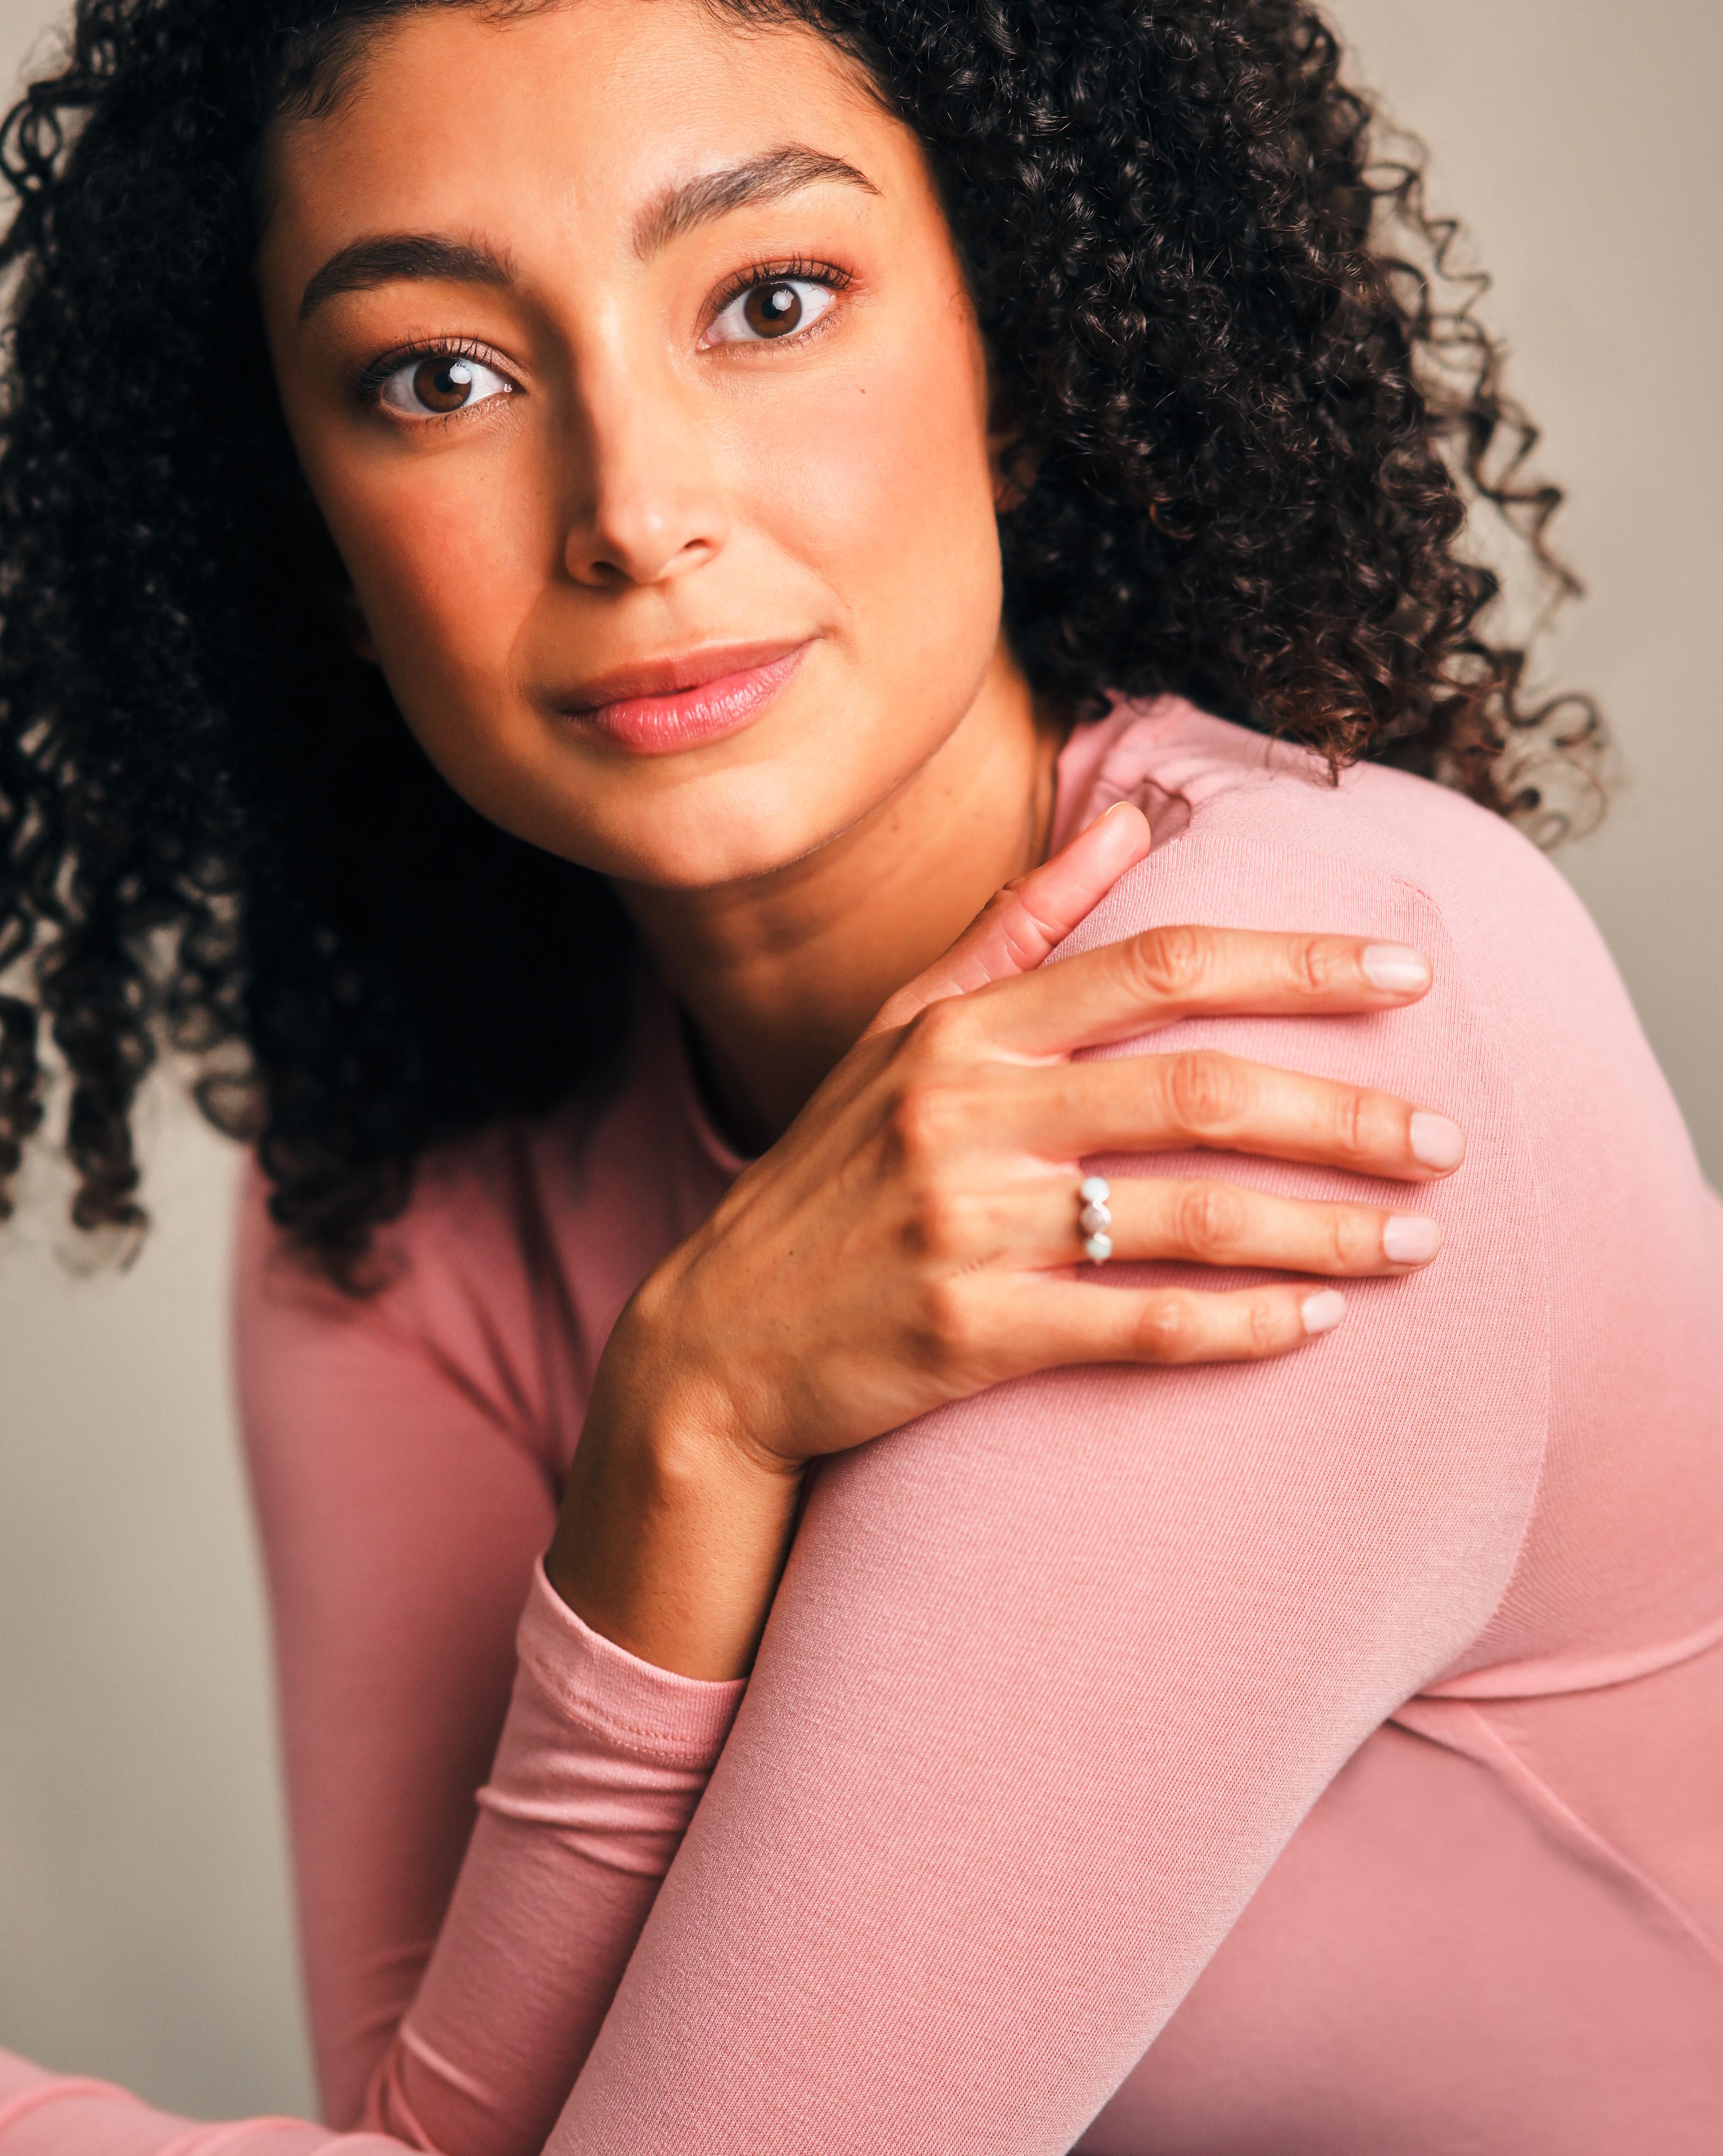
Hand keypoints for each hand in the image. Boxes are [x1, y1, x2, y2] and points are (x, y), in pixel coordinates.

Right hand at [546, 802, 1462, 1675]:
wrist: (716, 1343)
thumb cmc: (831, 1177)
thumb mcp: (904, 1032)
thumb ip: (1018, 924)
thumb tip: (1131, 821)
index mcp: (960, 1028)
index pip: (1156, 966)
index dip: (1294, 964)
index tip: (1405, 977)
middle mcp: (963, 1113)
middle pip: (1199, 1089)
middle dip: (1345, 1113)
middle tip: (1448, 1139)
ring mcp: (964, 1223)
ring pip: (1188, 1215)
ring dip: (1323, 1229)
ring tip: (1416, 1243)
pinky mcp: (969, 1332)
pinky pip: (1140, 1324)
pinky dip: (1240, 1323)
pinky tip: (1314, 1324)